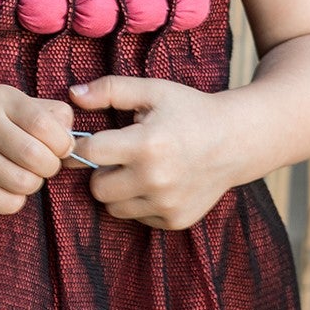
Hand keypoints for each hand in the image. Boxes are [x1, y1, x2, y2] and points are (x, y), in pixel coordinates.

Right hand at [0, 84, 75, 214]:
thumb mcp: (15, 104)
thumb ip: (50, 114)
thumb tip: (73, 140)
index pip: (45, 125)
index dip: (62, 143)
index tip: (59, 147)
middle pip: (37, 158)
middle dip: (51, 166)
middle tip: (43, 163)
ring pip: (25, 183)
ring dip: (33, 183)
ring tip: (23, 173)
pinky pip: (9, 204)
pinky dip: (16, 199)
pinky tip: (6, 186)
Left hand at [66, 76, 236, 230]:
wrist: (236, 140)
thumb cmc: (190, 111)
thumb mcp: (153, 91)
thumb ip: (110, 89)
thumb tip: (73, 95)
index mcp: (146, 144)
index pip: (90, 152)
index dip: (85, 144)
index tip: (92, 140)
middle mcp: (156, 179)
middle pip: (97, 188)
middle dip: (102, 171)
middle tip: (120, 156)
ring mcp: (167, 204)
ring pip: (114, 208)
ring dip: (119, 190)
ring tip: (139, 169)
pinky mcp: (176, 220)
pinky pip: (139, 217)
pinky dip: (142, 203)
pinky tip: (160, 183)